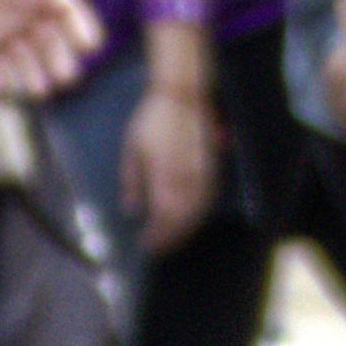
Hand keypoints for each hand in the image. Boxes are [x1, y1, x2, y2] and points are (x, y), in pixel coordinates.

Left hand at [0, 0, 100, 97]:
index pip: (69, 12)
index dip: (81, 28)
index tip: (89, 44)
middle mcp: (30, 15)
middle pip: (52, 43)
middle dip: (60, 60)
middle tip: (66, 76)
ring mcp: (6, 32)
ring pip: (26, 60)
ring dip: (33, 76)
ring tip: (38, 91)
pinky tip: (3, 86)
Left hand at [124, 68, 220, 254]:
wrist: (182, 98)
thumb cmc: (152, 122)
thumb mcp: (133, 151)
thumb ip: (133, 182)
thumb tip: (132, 210)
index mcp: (165, 178)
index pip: (163, 218)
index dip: (157, 235)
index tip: (147, 245)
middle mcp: (187, 180)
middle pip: (182, 221)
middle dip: (171, 237)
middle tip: (160, 248)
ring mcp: (202, 175)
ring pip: (197, 213)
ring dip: (186, 230)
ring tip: (174, 238)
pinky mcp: (212, 169)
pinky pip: (208, 200)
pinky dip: (199, 215)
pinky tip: (191, 218)